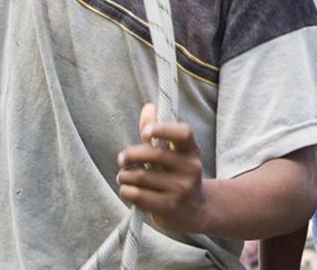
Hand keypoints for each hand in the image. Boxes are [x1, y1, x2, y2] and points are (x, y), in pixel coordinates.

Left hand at [116, 103, 208, 233]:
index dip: (164, 129)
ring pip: (141, 177)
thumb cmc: (176, 174)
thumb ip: (158, 131)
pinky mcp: (170, 207)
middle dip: (130, 155)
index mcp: (192, 150)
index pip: (183, 133)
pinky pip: (137, 195)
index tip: (145, 132)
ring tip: (124, 176)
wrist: (195, 210)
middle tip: (122, 159)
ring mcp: (181, 189)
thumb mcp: (173, 153)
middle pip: (154, 155)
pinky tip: (128, 190)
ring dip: (125, 176)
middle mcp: (191, 168)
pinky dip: (126, 191)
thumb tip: (149, 107)